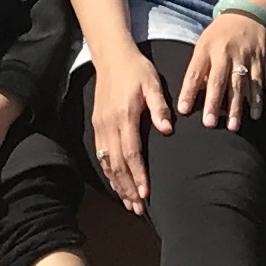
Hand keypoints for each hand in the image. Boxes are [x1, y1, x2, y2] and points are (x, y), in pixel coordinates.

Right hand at [89, 54, 168, 211]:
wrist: (112, 57)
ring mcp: (100, 126)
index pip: (130, 152)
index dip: (138, 175)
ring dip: (118, 185)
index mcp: (124, 115)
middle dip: (128, 188)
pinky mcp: (97, 126)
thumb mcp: (152, 83)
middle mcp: (109, 124)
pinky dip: (109, 174)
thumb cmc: (136, 70)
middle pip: (116, 164)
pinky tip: (118, 185)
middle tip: (139, 209)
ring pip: (107, 163)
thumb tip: (167, 129)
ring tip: (130, 204)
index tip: (146, 193)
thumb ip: (159, 107)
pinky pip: (101, 156)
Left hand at [179, 4, 265, 128]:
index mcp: (206, 49)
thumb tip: (194, 94)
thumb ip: (200, 66)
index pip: (195, 73)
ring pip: (239, 85)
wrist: (249, 12)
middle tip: (209, 124)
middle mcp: (224, 53)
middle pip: (218, 81)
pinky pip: (258, 82)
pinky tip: (255, 115)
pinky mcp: (260, 60)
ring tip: (233, 126)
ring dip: (236, 107)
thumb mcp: (204, 43)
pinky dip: (257, 99)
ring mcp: (243, 56)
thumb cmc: (221, 33)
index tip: (183, 110)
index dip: (189, 91)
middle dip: (213, 103)